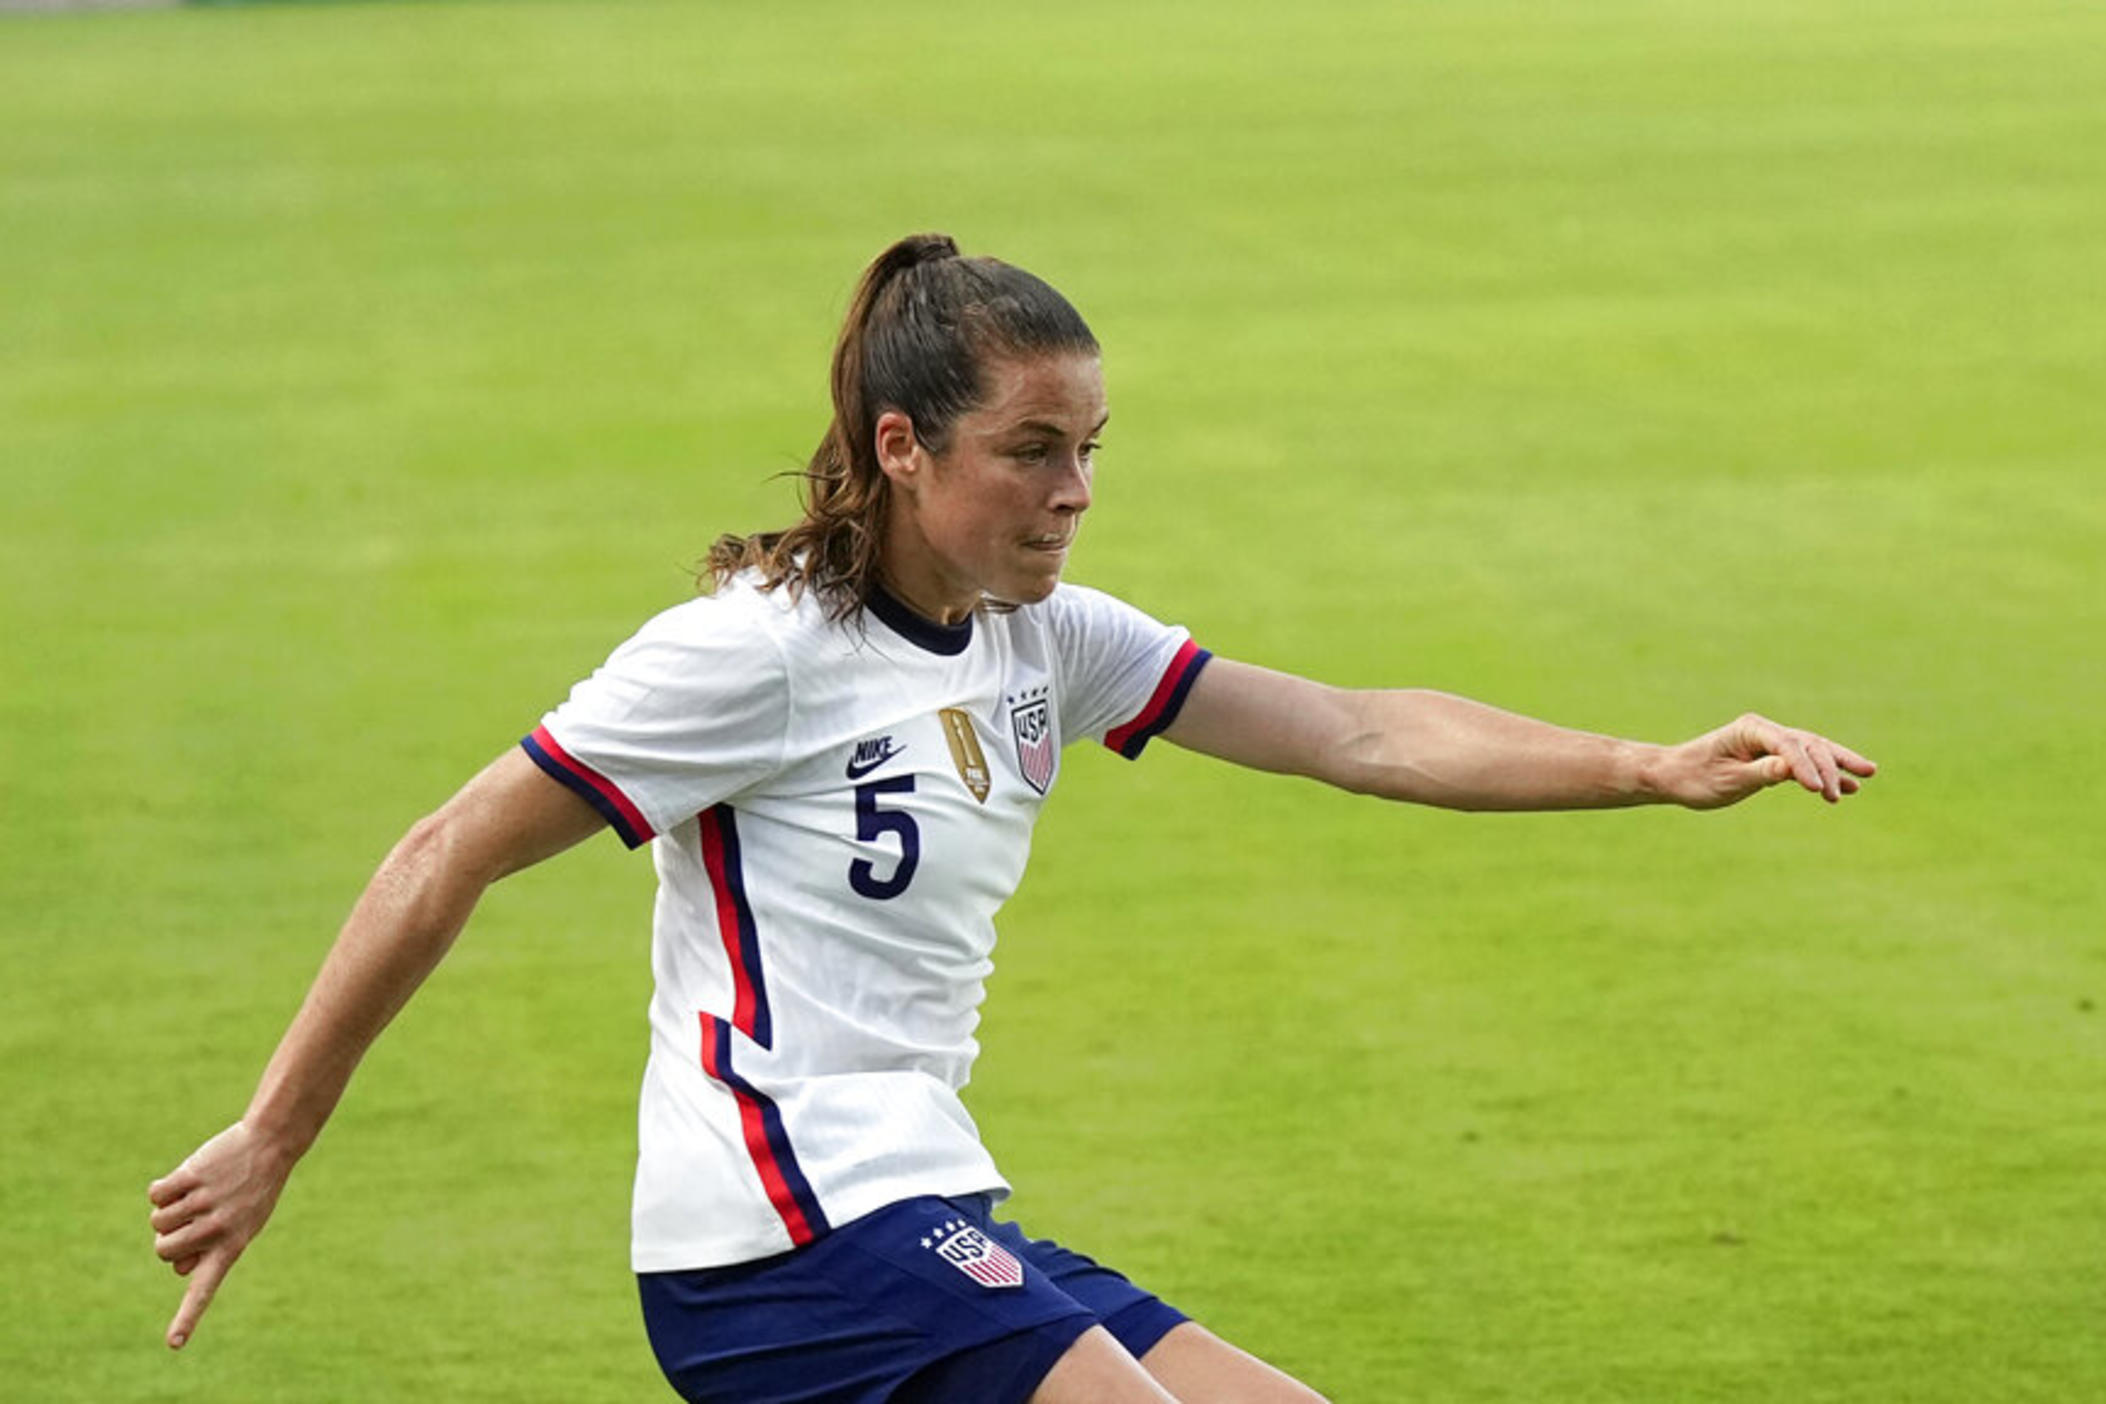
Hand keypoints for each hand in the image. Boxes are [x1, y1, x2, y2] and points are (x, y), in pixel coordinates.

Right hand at [148, 1121, 290, 1349]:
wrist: (269, 1145)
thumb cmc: (253, 1191)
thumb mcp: (245, 1225)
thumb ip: (212, 1251)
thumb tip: (180, 1268)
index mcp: (231, 1247)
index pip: (204, 1290)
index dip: (187, 1318)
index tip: (174, 1344)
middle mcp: (216, 1229)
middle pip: (163, 1251)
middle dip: (169, 1237)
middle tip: (195, 1218)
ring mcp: (203, 1203)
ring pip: (157, 1222)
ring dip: (168, 1209)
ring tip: (198, 1194)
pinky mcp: (191, 1177)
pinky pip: (156, 1194)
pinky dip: (163, 1188)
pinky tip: (189, 1178)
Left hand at [1657, 712, 1876, 809]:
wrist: (1675, 775)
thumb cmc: (1695, 777)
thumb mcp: (1726, 781)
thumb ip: (1759, 773)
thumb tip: (1789, 768)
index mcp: (1750, 729)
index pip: (1788, 745)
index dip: (1806, 767)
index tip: (1818, 791)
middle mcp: (1763, 730)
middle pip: (1807, 744)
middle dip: (1830, 766)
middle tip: (1840, 793)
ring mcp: (1770, 742)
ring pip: (1812, 750)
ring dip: (1836, 765)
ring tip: (1865, 777)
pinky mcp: (1773, 756)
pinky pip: (1805, 763)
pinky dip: (1826, 773)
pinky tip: (1849, 787)